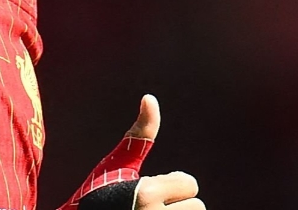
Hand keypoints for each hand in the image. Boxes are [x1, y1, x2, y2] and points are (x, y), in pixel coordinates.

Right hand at [127, 95, 202, 209]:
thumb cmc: (100, 192)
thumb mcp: (120, 163)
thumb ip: (141, 134)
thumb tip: (150, 97)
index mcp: (146, 195)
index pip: (190, 184)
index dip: (173, 184)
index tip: (150, 190)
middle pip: (197, 207)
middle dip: (178, 206)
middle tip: (150, 208)